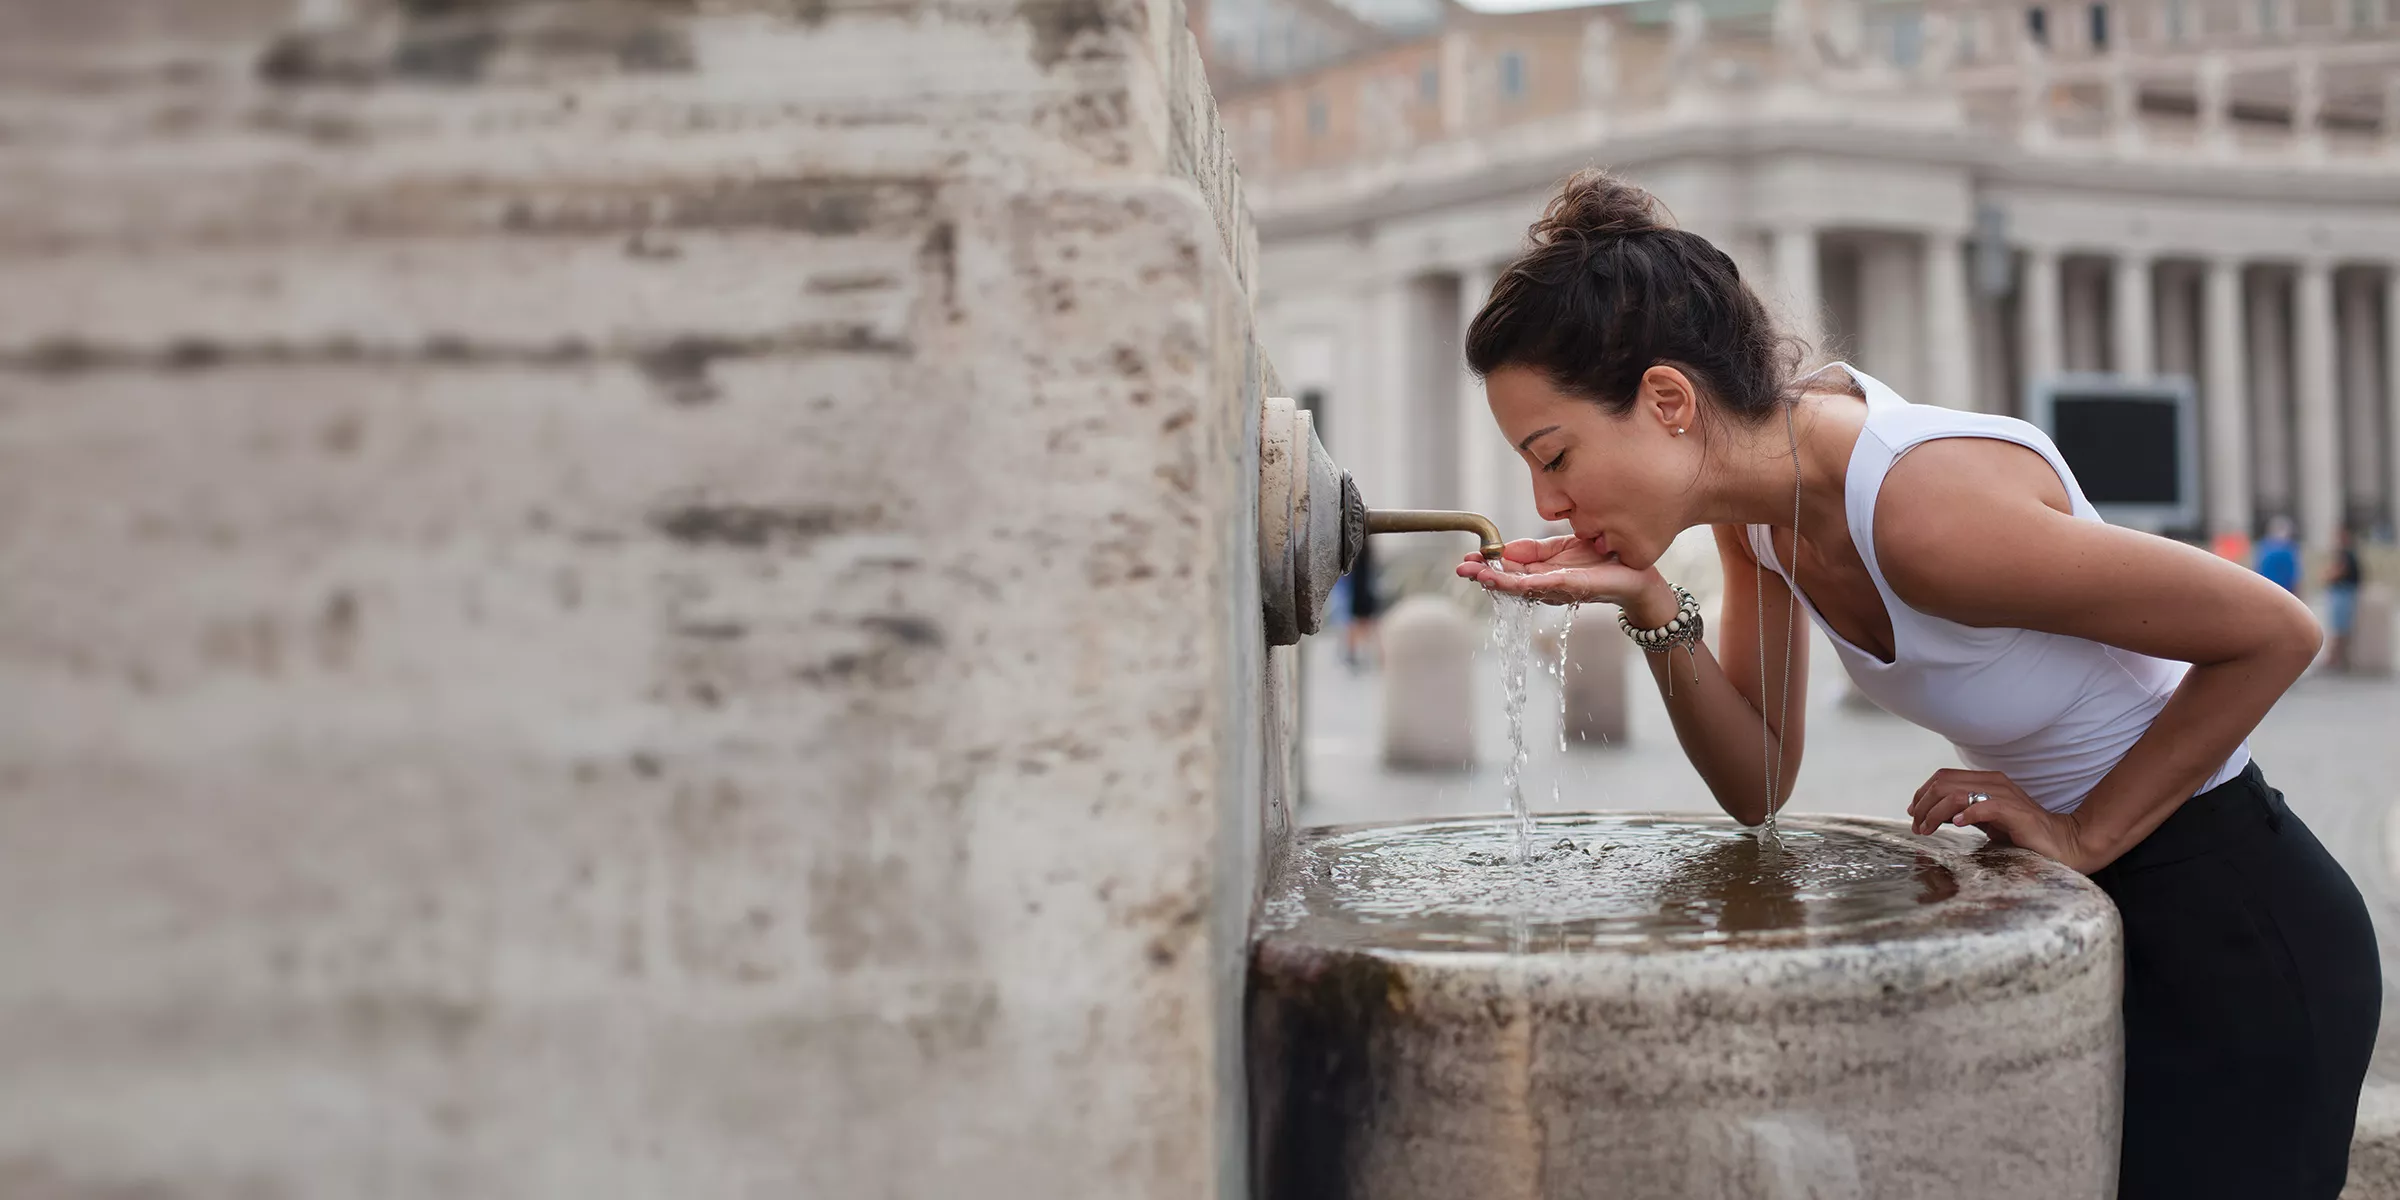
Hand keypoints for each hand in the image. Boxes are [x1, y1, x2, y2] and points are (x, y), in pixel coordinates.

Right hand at [1455, 535, 1669, 615]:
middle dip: (1483, 575)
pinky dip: (1519, 582)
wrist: (1636, 574)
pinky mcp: (1570, 586)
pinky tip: (1503, 577)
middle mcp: (1545, 585)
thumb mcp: (1562, 547)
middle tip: (1461, 569)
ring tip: (1475, 574)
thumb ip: (1535, 549)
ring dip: (1495, 581)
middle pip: (1507, 582)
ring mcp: (1556, 588)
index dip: (1487, 565)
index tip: (1468, 559)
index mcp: (1541, 574)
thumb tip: (1506, 547)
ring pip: (1518, 586)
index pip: (1508, 570)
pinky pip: (1540, 584)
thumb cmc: (1601, 561)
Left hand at [1909, 768, 2093, 872]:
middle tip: (1918, 827)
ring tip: (1928, 829)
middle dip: (1923, 805)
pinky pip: (1986, 806)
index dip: (1922, 793)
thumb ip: (1964, 811)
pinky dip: (1967, 814)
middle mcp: (1993, 783)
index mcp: (1986, 781)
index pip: (1943, 776)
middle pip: (1944, 783)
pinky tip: (1957, 824)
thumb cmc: (2022, 833)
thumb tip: (1936, 815)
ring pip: (1957, 794)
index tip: (1914, 813)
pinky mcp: (2016, 812)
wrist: (2062, 843)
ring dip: (1935, 812)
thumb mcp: (1987, 820)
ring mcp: (2005, 796)